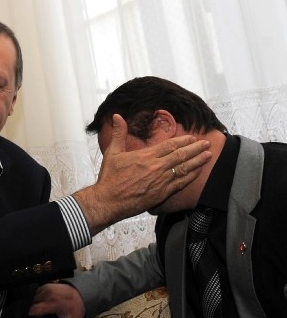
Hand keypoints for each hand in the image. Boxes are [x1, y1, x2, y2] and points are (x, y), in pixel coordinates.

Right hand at [30, 283, 85, 317]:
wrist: (81, 292)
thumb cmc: (76, 308)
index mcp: (53, 303)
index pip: (34, 310)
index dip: (29, 317)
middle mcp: (47, 294)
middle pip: (30, 303)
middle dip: (28, 311)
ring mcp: (45, 288)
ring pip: (31, 297)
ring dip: (30, 305)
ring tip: (31, 313)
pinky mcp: (45, 285)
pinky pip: (34, 293)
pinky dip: (33, 299)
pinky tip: (34, 305)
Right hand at [74, 114, 211, 234]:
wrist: (108, 201)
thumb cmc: (109, 179)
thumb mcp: (112, 153)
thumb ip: (118, 134)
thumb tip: (116, 116)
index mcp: (146, 156)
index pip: (170, 145)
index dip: (183, 140)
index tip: (192, 137)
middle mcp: (156, 167)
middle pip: (181, 155)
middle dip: (196, 148)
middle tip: (206, 144)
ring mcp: (160, 181)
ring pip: (184, 168)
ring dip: (197, 161)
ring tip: (208, 155)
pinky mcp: (161, 194)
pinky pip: (180, 183)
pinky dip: (191, 176)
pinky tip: (198, 172)